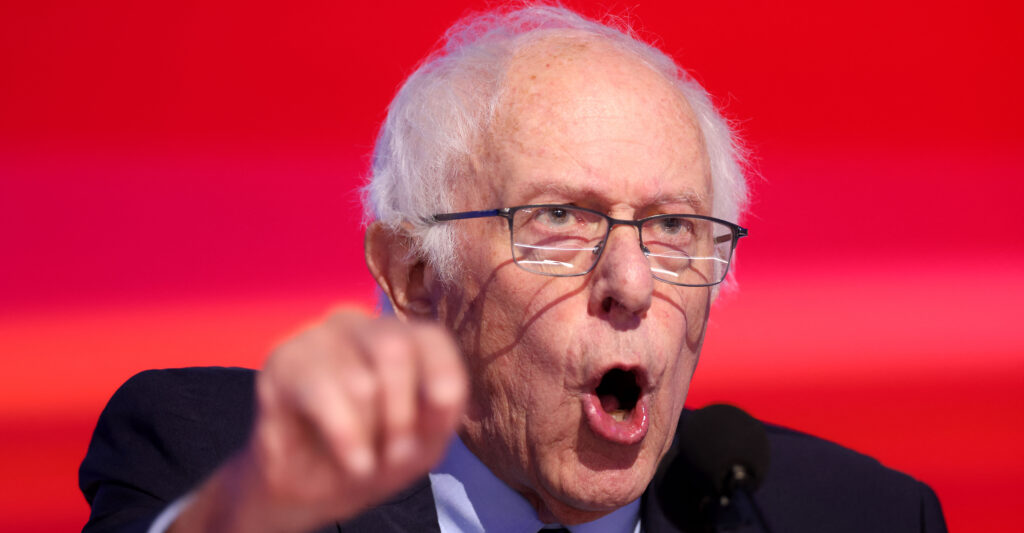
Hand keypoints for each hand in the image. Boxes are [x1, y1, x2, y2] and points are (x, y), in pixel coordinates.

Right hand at [171, 310, 466, 532]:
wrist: (306, 492)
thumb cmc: (369, 456)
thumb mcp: (419, 447)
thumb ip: (439, 417)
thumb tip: (445, 395)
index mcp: (402, 339)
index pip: (431, 338)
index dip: (440, 380)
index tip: (434, 424)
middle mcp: (360, 327)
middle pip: (395, 349)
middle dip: (400, 416)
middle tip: (396, 455)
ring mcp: (317, 338)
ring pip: (359, 380)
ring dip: (368, 434)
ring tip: (364, 460)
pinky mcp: (282, 362)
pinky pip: (321, 392)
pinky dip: (344, 435)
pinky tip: (352, 460)